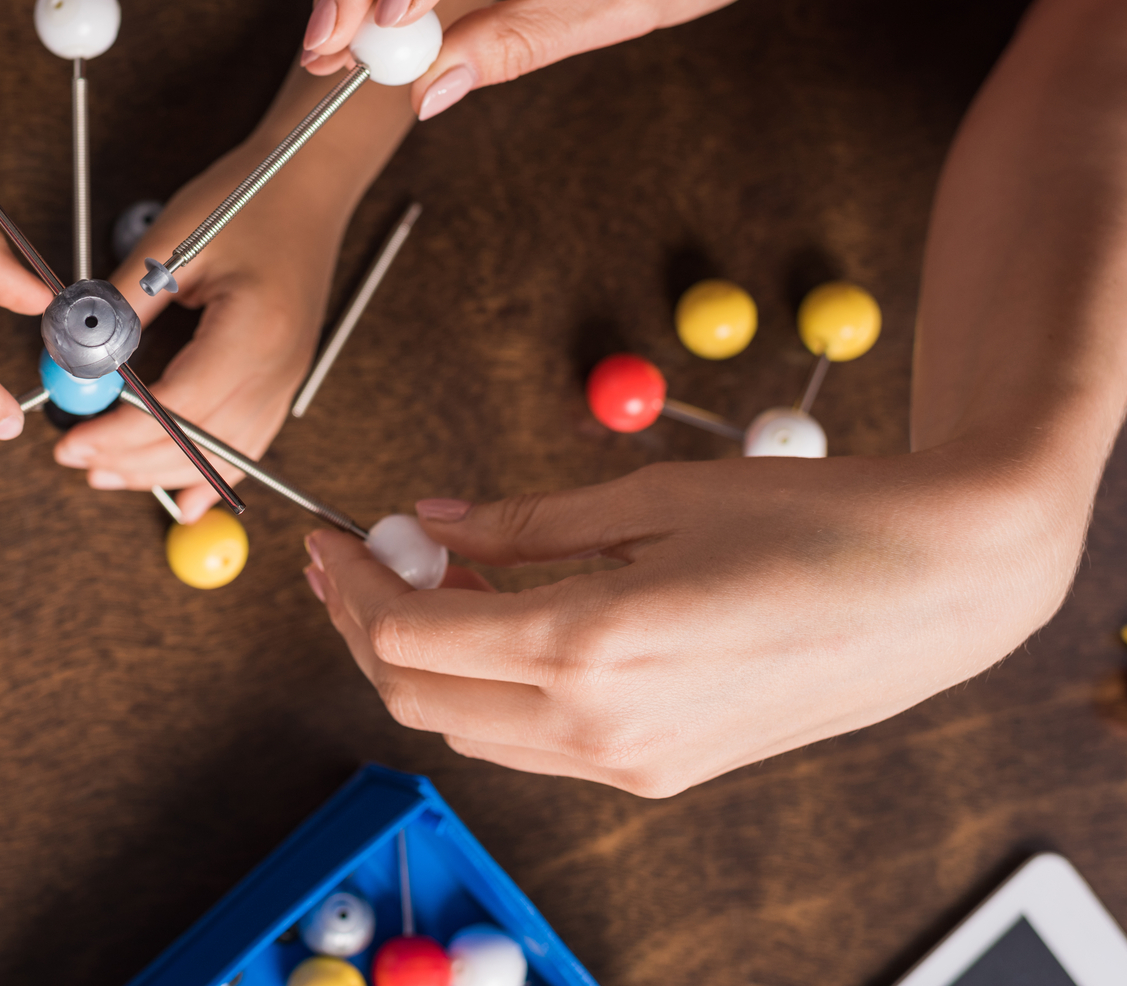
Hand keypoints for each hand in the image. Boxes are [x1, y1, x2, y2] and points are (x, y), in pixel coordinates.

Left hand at [53, 142, 344, 519]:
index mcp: (253, 331)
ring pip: (221, 454)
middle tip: (74, 459)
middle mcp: (277, 367)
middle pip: (199, 442)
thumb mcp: (173, 242)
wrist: (308, 183)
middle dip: (131, 460)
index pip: (180, 406)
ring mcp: (286, 378)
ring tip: (105, 474)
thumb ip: (123, 303)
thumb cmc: (248, 198)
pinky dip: (210, 474)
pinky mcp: (283, 379)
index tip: (73, 441)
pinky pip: (248, 445)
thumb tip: (73, 349)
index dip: (122, 433)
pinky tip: (184, 499)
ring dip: (161, 473)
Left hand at [303, 449, 1081, 795]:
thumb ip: (524, 521)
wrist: (940, 586)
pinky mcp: (662, 772)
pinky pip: (532, 744)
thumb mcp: (649, 498)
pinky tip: (493, 623)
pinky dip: (486, 689)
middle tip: (353, 560)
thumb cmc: (811, 522)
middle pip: (422, 697)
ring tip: (420, 581)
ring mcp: (633, 761)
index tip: (329, 539)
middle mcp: (603, 725)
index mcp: (592, 646)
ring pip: (470, 731)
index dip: (353, 586)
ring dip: (422, 663)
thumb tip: (433, 518)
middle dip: (367, 628)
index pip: (413, 635)